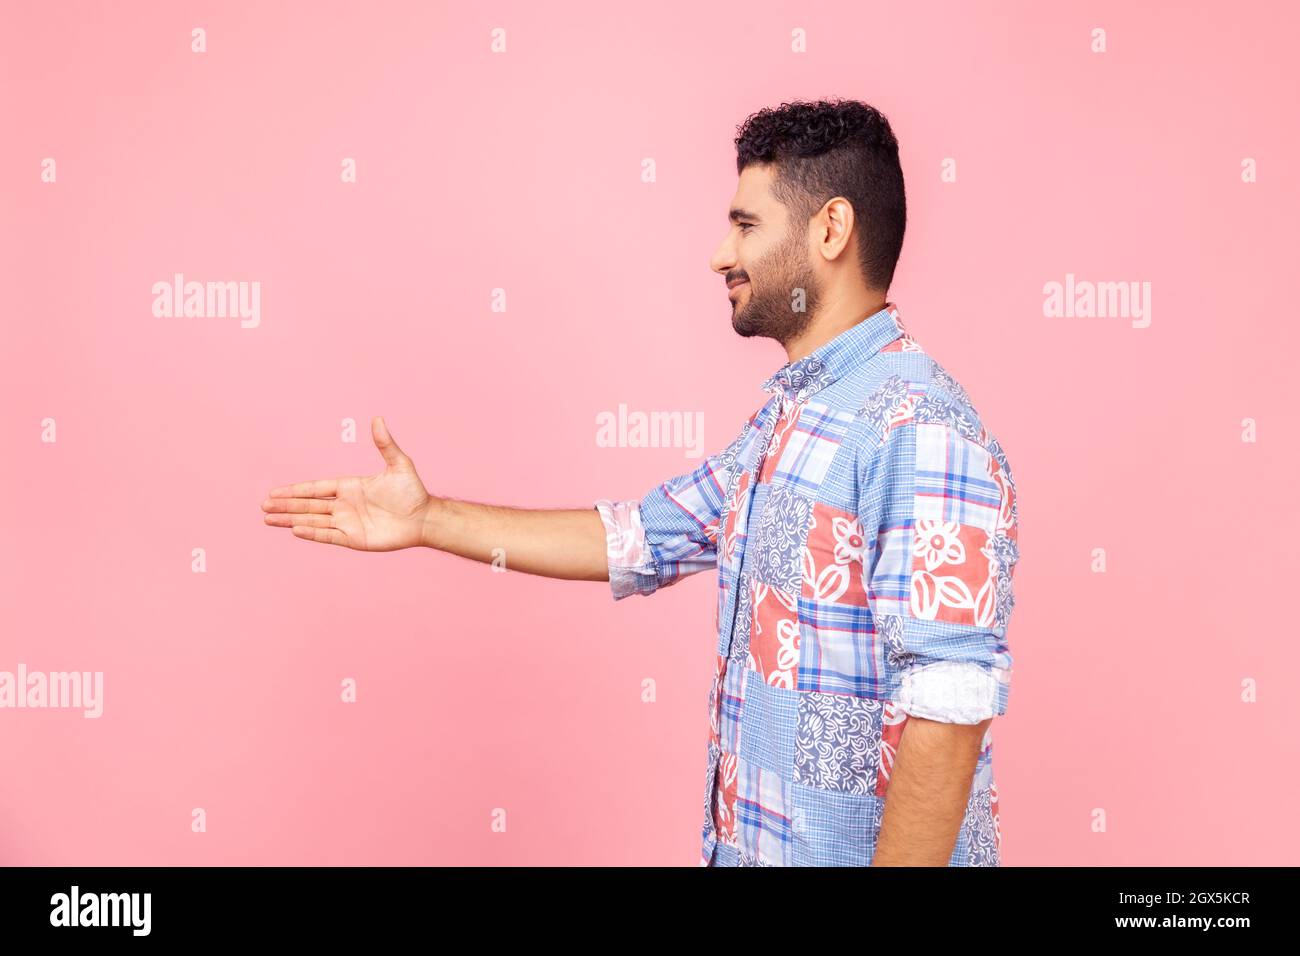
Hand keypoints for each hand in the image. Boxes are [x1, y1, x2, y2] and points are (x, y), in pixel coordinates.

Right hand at [261, 416, 434, 550]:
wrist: (425, 518)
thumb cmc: (413, 491)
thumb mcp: (398, 464)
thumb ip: (385, 444)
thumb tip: (378, 419)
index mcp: (349, 487)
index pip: (316, 488)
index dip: (295, 490)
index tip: (275, 491)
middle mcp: (344, 505)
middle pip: (308, 505)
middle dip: (286, 504)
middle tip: (263, 505)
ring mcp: (348, 523)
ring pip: (312, 521)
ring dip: (291, 519)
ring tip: (268, 519)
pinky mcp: (354, 539)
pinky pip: (328, 536)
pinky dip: (312, 533)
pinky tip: (294, 529)